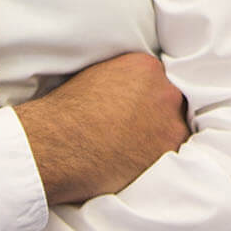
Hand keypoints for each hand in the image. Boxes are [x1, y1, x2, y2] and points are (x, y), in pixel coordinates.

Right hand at [15, 51, 189, 206]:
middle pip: (171, 104)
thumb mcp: (99, 76)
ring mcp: (170, 120)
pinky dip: (158, 162)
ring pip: (175, 130)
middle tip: (134, 134)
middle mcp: (164, 89)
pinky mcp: (168, 151)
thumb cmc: (67, 113)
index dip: (147, 101)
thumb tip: (130, 94)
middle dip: (157, 118)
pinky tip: (136, 165)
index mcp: (146, 66)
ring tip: (133, 152)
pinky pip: (174, 156)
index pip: (159, 82)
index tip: (136, 114)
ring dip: (160, 140)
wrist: (56, 144)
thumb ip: (125, 79)